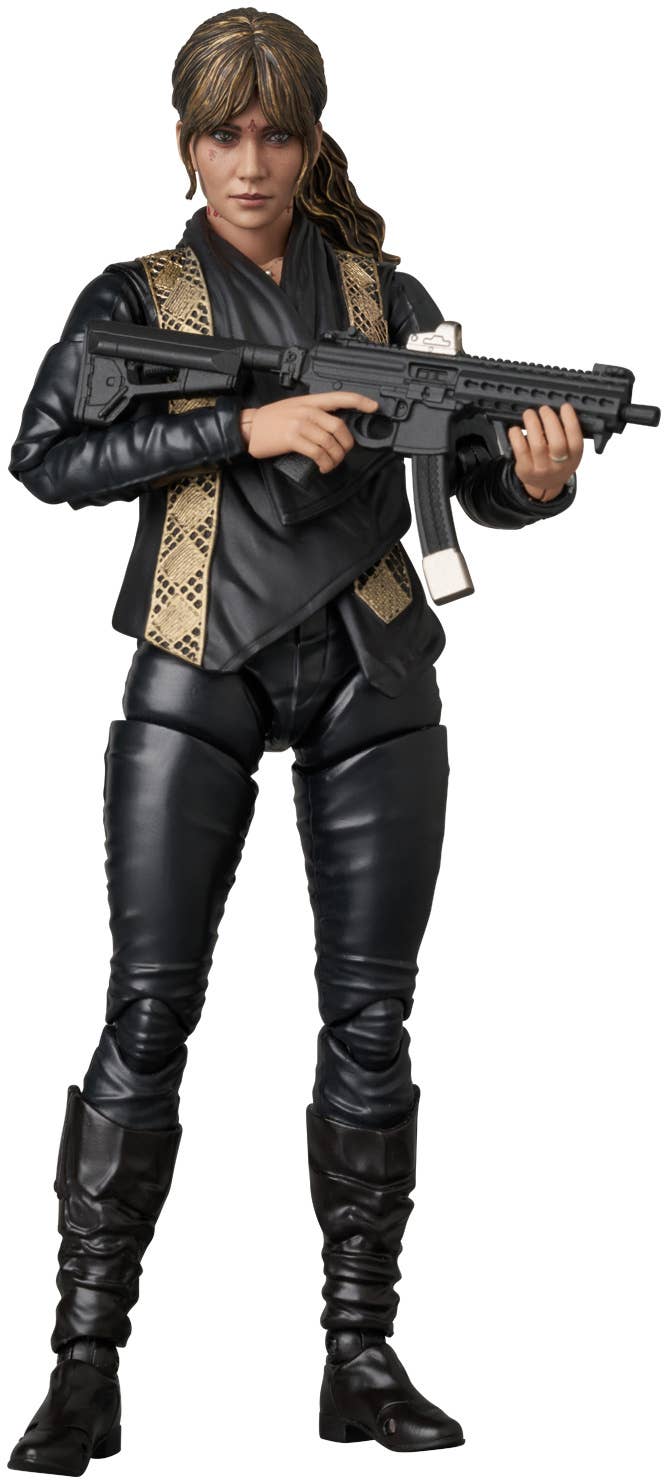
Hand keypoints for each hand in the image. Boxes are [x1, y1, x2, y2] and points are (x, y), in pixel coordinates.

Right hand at [239, 391, 379, 472]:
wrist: (248, 428)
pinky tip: (322, 466)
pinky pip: (317, 452)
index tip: (374, 406)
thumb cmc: (270, 421)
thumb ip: (314, 413)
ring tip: (330, 464)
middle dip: (346, 445)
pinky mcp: (293, 439)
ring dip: (335, 458)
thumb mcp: (294, 408)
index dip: (360, 401)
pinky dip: (324, 463)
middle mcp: (307, 410)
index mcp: (310, 401)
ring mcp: (300, 424)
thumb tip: (334, 428)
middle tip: (342, 454)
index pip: (340, 397)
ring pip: (330, 442)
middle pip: (339, 426)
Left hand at [507, 403, 583, 499]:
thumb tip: (558, 410)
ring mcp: (542, 469)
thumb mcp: (570, 453)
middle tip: (544, 409)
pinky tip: (516, 428)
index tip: (565, 407)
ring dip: (533, 424)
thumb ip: (567, 435)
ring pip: (537, 444)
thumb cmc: (557, 463)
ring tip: (529, 414)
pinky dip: (516, 436)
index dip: (570, 420)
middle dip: (550, 421)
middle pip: (557, 442)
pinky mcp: (525, 470)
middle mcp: (559, 465)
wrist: (545, 485)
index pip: (575, 439)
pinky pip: (520, 450)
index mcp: (573, 458)